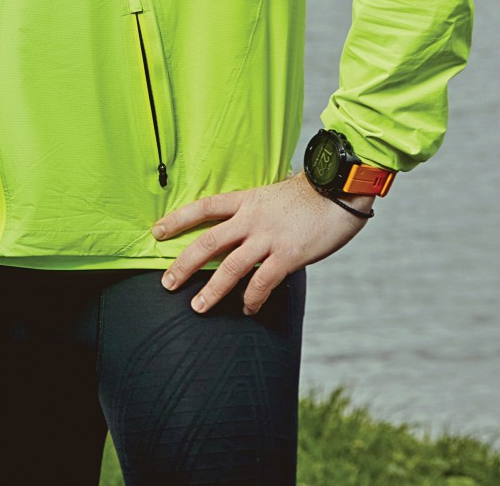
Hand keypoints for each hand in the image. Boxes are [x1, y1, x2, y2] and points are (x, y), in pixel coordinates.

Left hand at [153, 173, 371, 315]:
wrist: (342, 190)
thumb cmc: (311, 195)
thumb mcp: (274, 195)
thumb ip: (255, 211)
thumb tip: (241, 227)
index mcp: (247, 199)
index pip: (204, 207)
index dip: (178, 219)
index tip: (157, 231)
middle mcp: (252, 217)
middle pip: (208, 241)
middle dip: (184, 263)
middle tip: (167, 282)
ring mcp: (269, 237)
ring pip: (230, 266)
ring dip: (212, 290)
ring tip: (197, 307)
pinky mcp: (289, 254)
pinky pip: (263, 282)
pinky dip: (252, 299)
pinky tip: (247, 309)